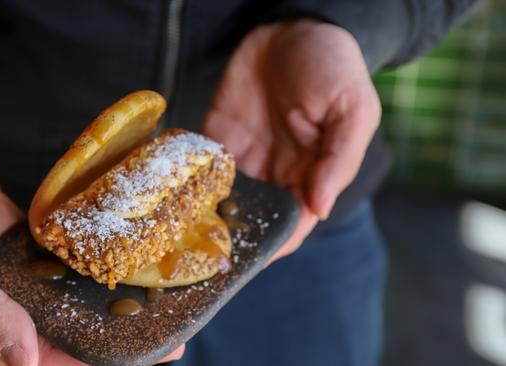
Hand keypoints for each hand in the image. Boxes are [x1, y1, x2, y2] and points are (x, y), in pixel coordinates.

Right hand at [0, 84, 184, 364]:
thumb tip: (24, 360)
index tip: (130, 362)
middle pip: (53, 342)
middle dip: (104, 343)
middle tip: (163, 340)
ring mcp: (9, 281)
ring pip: (61, 307)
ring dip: (101, 310)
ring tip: (153, 307)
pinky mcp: (22, 251)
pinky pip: (59, 269)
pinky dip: (87, 271)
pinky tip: (122, 269)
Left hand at [203, 19, 380, 260]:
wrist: (293, 25)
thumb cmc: (333, 66)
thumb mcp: (352, 110)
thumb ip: (339, 160)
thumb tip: (319, 209)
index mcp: (313, 173)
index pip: (294, 221)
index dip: (274, 242)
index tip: (249, 260)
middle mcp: (277, 171)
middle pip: (254, 216)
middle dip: (232, 235)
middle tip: (203, 253)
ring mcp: (246, 154)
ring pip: (224, 197)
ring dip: (205, 215)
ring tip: (180, 233)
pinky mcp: (219, 134)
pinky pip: (200, 164)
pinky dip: (187, 180)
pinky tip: (170, 196)